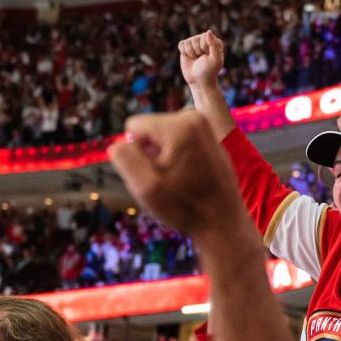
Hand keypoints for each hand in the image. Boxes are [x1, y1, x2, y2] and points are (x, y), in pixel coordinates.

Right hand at [108, 111, 245, 237]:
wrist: (223, 222)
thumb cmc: (185, 208)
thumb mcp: (145, 187)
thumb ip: (124, 158)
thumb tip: (118, 143)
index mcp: (180, 125)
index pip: (133, 127)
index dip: (137, 154)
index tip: (157, 174)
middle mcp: (195, 118)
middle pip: (149, 131)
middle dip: (153, 155)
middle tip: (171, 181)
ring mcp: (205, 128)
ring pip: (162, 138)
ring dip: (165, 159)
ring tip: (182, 181)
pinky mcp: (209, 138)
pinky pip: (179, 144)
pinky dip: (180, 160)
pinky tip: (192, 179)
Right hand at [179, 30, 224, 89]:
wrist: (199, 81)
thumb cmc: (209, 71)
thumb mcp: (215, 59)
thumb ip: (213, 45)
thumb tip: (208, 31)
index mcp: (215, 42)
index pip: (205, 37)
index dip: (205, 48)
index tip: (208, 56)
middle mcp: (205, 40)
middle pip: (196, 38)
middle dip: (197, 51)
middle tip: (202, 59)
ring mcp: (195, 43)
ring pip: (188, 41)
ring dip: (191, 52)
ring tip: (196, 59)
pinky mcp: (186, 47)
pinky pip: (181, 44)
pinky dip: (184, 52)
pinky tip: (189, 57)